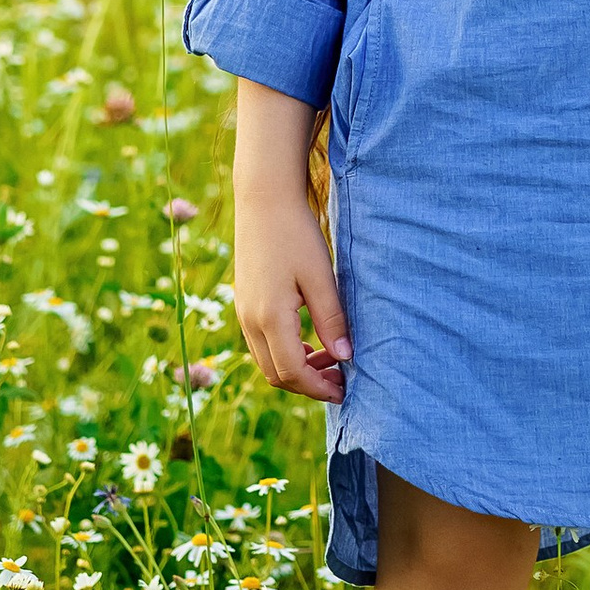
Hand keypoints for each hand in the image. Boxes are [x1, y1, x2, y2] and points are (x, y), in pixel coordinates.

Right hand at [230, 79, 352, 401]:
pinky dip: (286, 352)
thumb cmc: (296, 235)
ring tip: (331, 359)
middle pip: (276, 374)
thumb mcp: (321, 277)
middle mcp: (250, 321)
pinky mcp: (245, 303)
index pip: (293, 372)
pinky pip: (262, 343)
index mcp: (270, 317)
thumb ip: (332, 320)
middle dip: (308, 385)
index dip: (319, 388)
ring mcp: (244, 313)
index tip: (346, 390)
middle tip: (341, 380)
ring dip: (297, 369)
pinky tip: (312, 340)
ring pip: (267, 361)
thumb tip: (346, 357)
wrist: (263, 200)